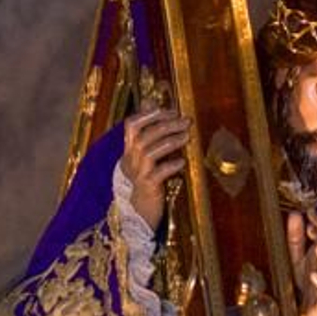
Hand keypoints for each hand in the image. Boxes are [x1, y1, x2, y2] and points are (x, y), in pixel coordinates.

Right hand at [120, 106, 188, 228]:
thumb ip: (149, 131)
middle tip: (186, 121)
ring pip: (149, 152)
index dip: (149, 115)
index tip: (171, 110)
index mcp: (129, 150)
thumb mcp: (145, 155)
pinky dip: (170, 166)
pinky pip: (157, 174)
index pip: (131, 125)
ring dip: (170, 142)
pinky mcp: (147, 188)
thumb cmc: (146, 180)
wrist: (138, 212)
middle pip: (144, 136)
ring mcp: (137, 174)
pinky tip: (182, 162)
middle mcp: (130, 160)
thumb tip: (150, 103)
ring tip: (187, 137)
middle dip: (166, 125)